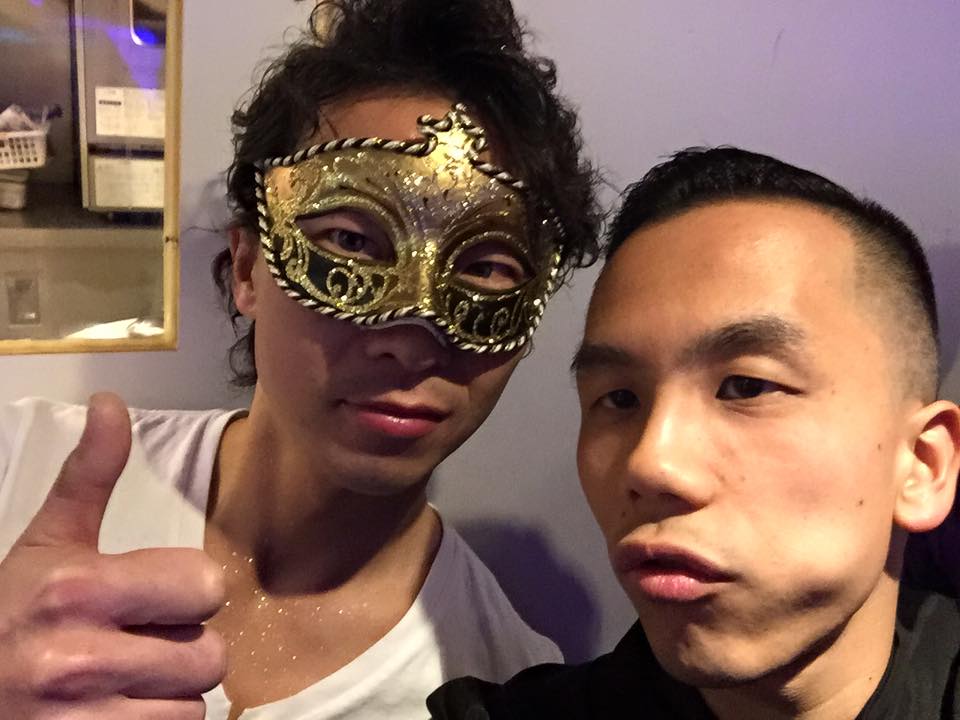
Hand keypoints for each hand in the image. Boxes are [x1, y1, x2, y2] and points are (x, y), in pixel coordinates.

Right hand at [0, 393, 225, 718]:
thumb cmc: (8, 614)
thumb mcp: (46, 543)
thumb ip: (87, 477)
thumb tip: (109, 403)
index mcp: (76, 589)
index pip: (206, 586)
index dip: (188, 591)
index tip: (153, 595)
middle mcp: (77, 659)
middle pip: (209, 653)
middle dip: (182, 646)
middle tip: (135, 642)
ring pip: (194, 704)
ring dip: (169, 693)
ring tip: (121, 681)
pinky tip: (116, 712)